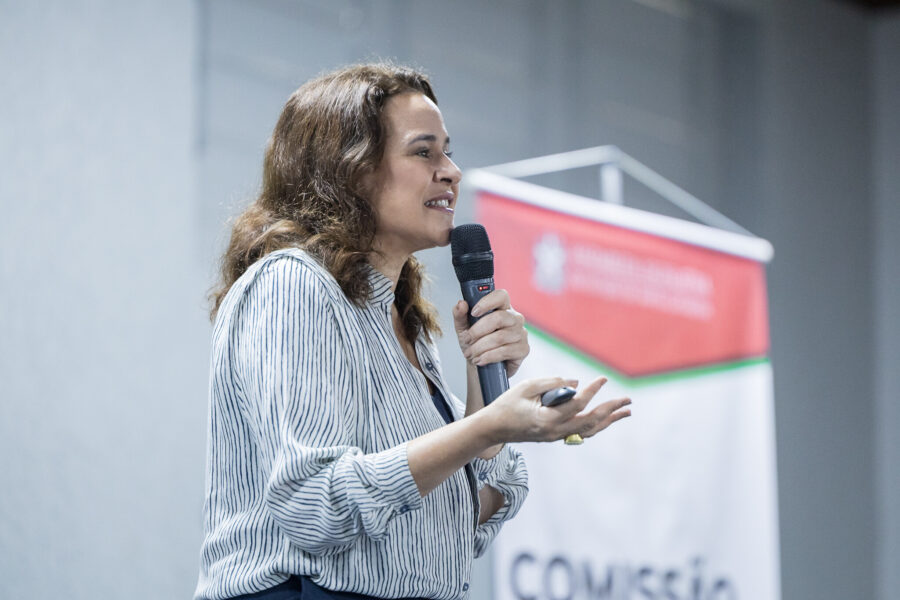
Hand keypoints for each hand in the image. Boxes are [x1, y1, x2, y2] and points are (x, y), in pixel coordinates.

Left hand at [452, 289, 529, 376]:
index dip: (487, 302)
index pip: (501, 296)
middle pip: (499, 318)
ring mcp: (521, 333)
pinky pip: (505, 351)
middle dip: (478, 331)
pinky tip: (480, 359)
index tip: (473, 312)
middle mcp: (514, 318)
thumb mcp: (463, 329)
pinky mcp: (523, 349)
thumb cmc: (475, 343)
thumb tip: (461, 304)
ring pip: (500, 337)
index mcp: (502, 308)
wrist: (481, 364)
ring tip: (471, 353)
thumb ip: (460, 315)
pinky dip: (488, 357)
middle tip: (467, 339)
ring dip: (480, 347)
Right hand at [483, 376, 630, 443]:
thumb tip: (576, 383)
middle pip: (590, 422)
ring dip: (608, 420)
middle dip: (611, 410)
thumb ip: (552, 383)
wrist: (493, 429)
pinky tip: (605, 418)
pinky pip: (581, 432)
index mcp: (547, 420)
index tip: (603, 379)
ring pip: (589, 430)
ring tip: (626, 412)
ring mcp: (556, 437)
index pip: (577, 404)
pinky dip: (596, 425)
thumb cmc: (506, 405)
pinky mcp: (555, 436)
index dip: (592, 391)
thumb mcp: (526, 387)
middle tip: (627, 400)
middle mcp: (555, 432)